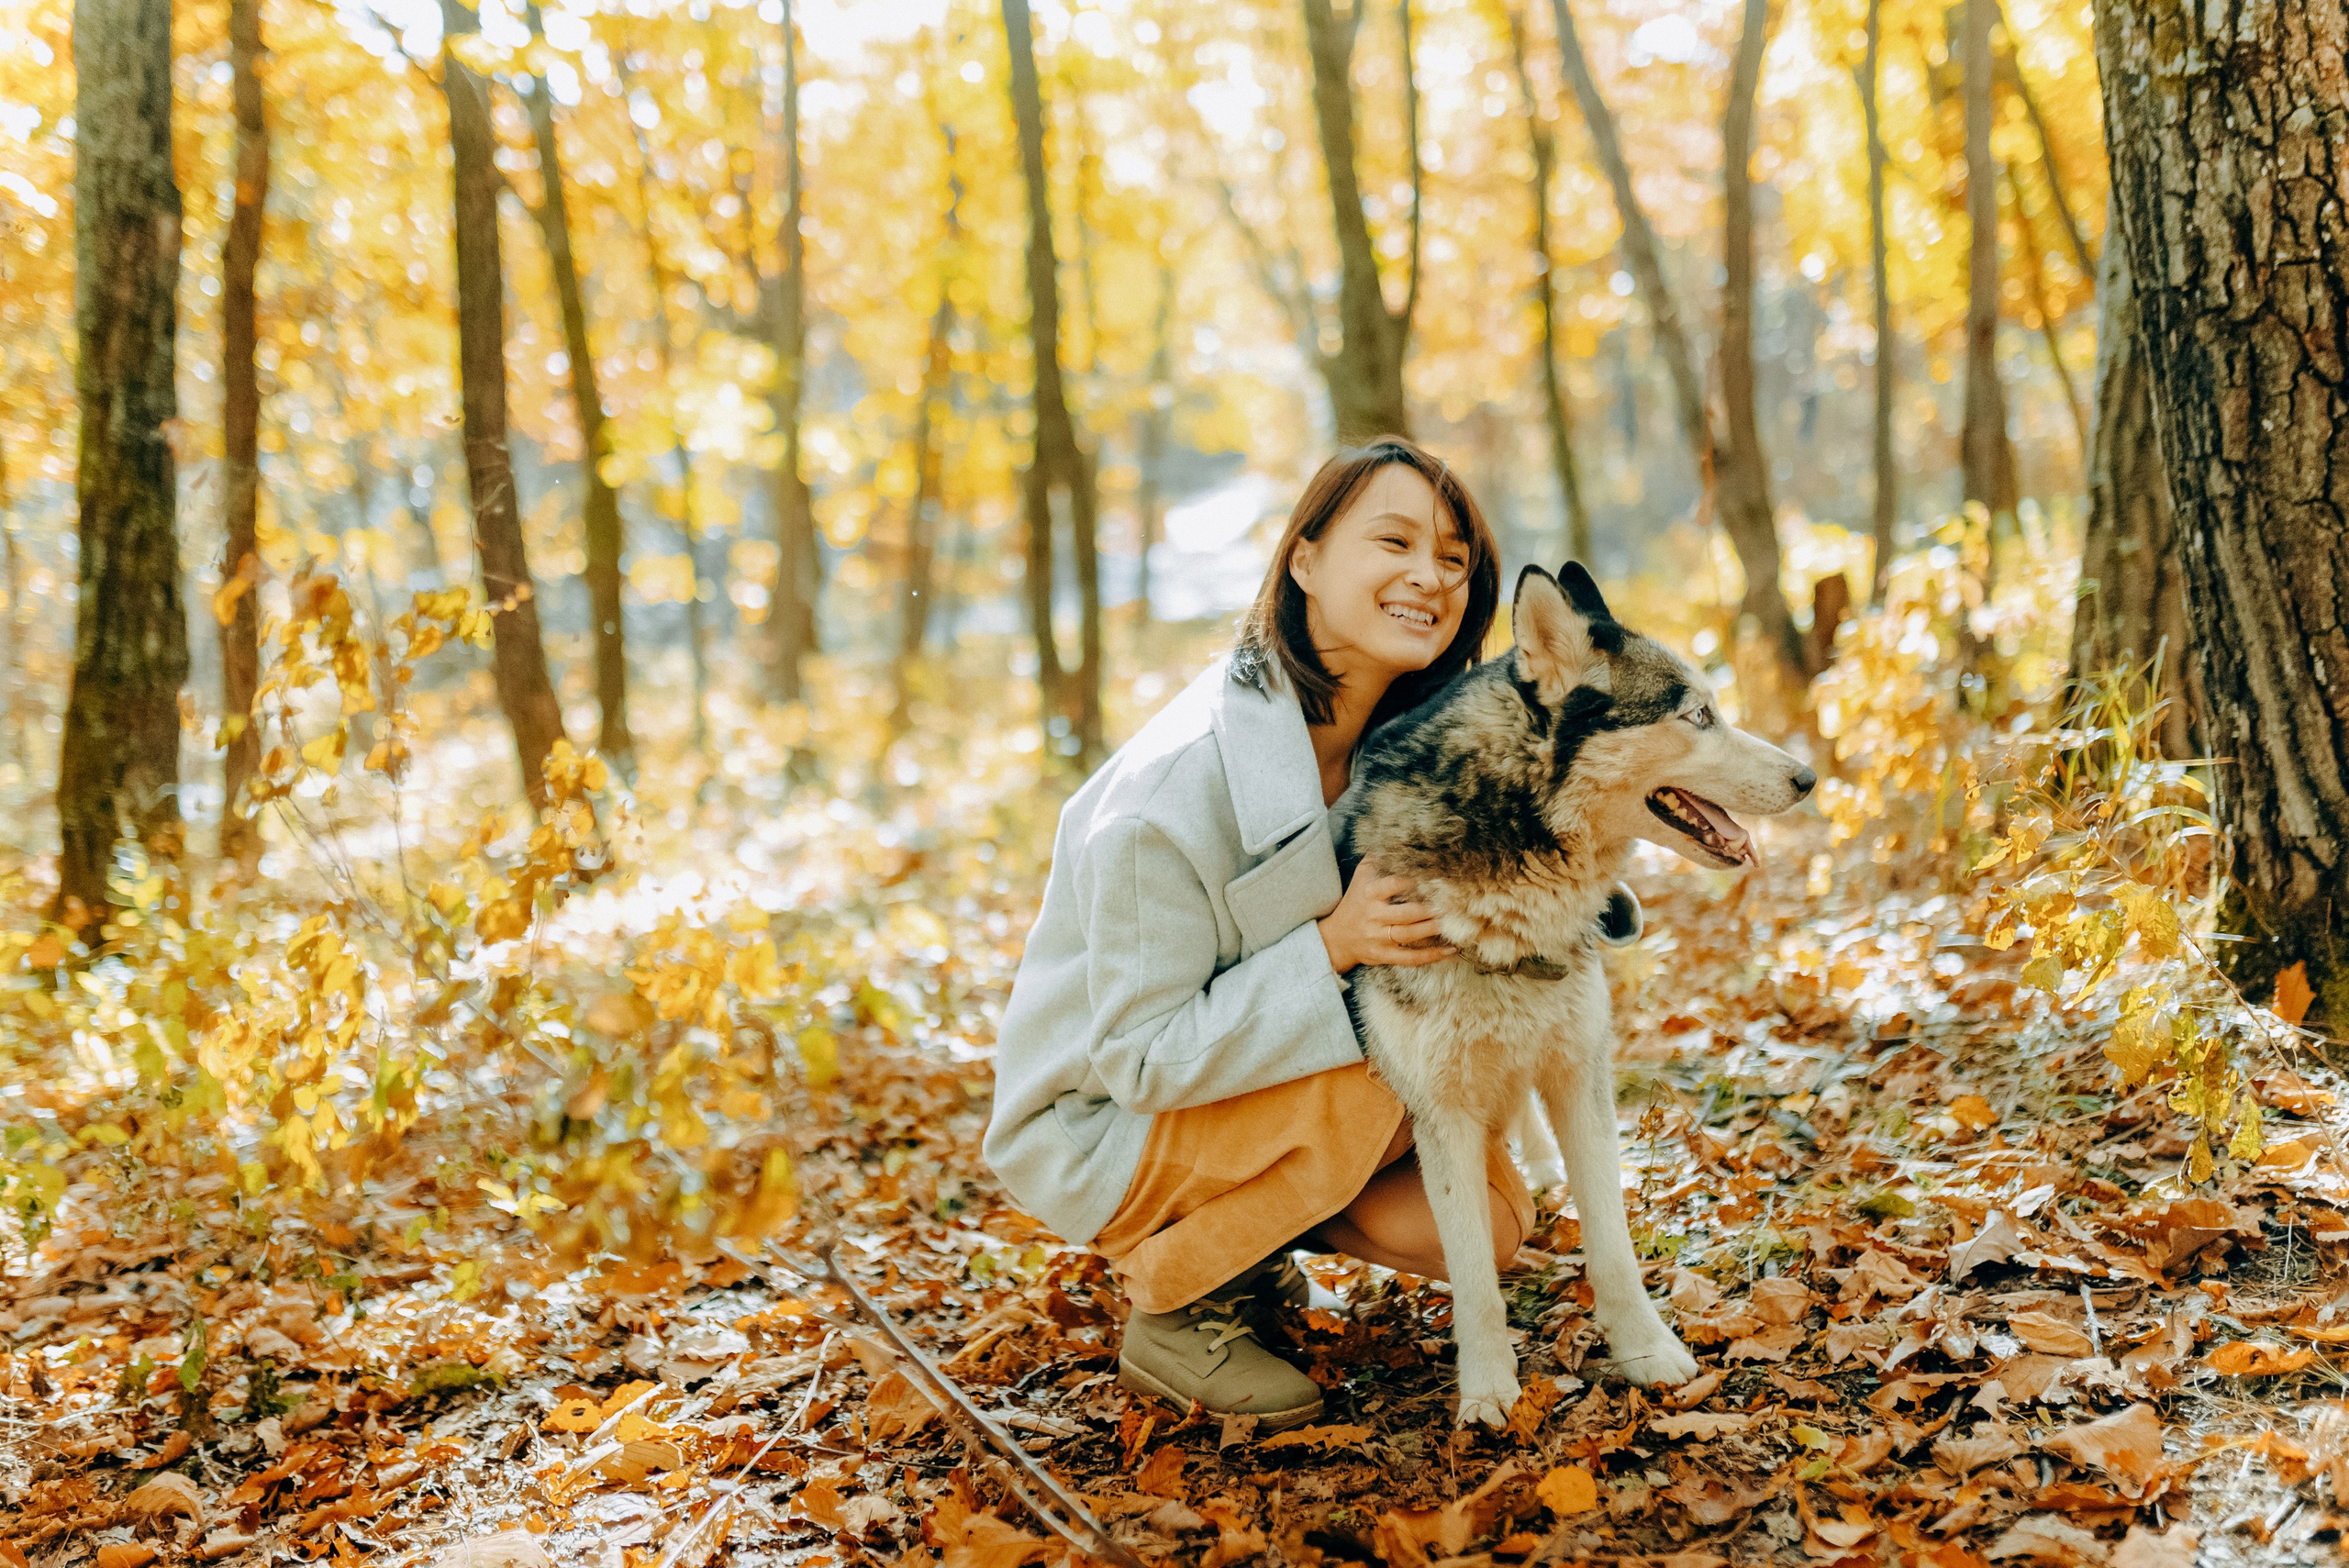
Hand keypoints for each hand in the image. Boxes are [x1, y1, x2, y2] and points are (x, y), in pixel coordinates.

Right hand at [1316, 859, 1453, 973]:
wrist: (1336, 938)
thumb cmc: (1355, 901)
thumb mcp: (1361, 877)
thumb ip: (1377, 859)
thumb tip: (1395, 837)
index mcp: (1369, 893)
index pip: (1394, 884)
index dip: (1414, 881)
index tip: (1435, 876)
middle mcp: (1374, 916)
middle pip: (1407, 913)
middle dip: (1430, 909)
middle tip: (1453, 903)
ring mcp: (1379, 937)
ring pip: (1410, 935)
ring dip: (1433, 929)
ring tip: (1454, 922)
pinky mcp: (1384, 955)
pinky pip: (1410, 958)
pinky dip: (1431, 956)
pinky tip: (1451, 950)